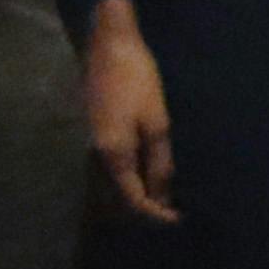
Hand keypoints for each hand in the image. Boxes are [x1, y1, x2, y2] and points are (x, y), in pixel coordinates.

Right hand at [84, 9, 177, 223]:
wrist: (107, 47)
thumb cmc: (137, 81)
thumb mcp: (157, 122)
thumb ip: (159, 162)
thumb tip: (163, 197)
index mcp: (113, 155)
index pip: (133, 200)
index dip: (155, 215)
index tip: (178, 221)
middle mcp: (95, 157)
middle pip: (116, 199)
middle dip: (143, 211)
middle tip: (171, 215)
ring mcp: (90, 146)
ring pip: (111, 186)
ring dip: (134, 197)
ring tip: (162, 200)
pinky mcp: (93, 136)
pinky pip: (109, 170)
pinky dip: (127, 179)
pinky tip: (146, 176)